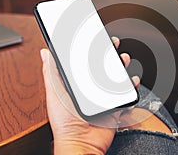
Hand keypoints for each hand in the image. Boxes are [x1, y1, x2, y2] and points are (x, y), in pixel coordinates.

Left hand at [40, 37, 139, 154]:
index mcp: (77, 83)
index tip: (95, 36)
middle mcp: (91, 88)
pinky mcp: (115, 105)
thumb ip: (51, 72)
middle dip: (109, 52)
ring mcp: (104, 96)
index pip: (85, 61)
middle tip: (112, 43)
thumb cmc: (64, 121)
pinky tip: (132, 79)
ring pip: (116, 76)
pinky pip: (127, 93)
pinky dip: (132, 85)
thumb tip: (45, 52)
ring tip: (123, 58)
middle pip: (103, 66)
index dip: (91, 48)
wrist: (81, 142)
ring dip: (121, 65)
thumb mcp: (55, 92)